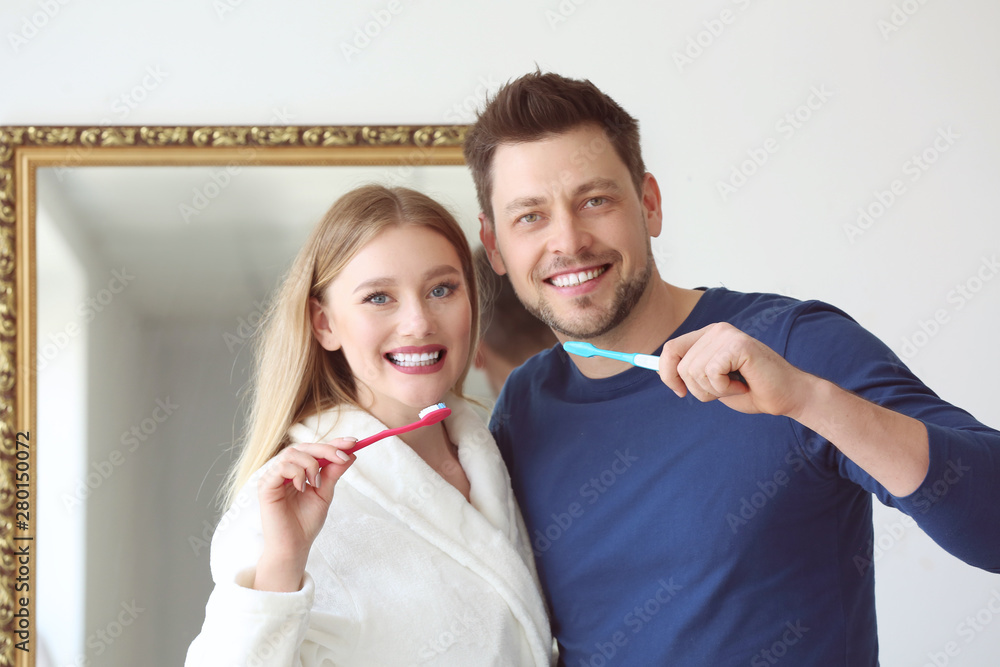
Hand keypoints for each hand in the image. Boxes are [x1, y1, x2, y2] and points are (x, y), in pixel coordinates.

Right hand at [253, 439, 355, 590]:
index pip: (314, 450)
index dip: (333, 443)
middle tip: (342, 457)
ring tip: (315, 483)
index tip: (353, 442)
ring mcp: (273, 476)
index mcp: (297, 471)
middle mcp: (283, 470)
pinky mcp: (265, 485)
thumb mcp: (325, 493)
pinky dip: (296, 474)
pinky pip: (282, 467)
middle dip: (326, 449)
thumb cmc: (306, 522)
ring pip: (292, 453)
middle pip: (303, 447)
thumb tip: (350, 454)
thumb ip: (333, 473)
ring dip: (311, 465)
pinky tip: (302, 488)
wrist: (294, 546)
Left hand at [658, 322, 811, 416]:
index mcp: (708, 336)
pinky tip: (743, 385)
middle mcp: (716, 330)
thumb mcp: (712, 382)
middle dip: (698, 389)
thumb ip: (690, 372)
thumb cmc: (752, 391)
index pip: (670, 348)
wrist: (787, 397)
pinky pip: (712, 373)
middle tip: (724, 390)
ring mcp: (727, 335)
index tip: (679, 391)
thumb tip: (661, 371)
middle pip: (680, 365)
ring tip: (736, 386)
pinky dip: (725, 389)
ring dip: (714, 390)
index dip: (667, 373)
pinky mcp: (737, 344)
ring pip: (694, 371)